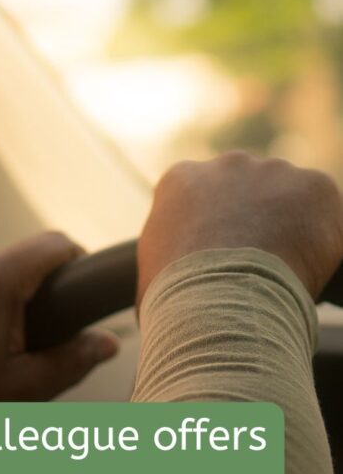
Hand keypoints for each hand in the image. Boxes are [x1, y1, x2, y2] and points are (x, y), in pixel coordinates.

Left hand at [0, 232, 118, 454]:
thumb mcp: (23, 388)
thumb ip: (72, 360)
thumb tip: (104, 344)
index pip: (52, 245)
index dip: (77, 263)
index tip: (83, 291)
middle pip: (18, 265)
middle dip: (38, 299)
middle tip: (43, 344)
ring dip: (5, 311)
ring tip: (2, 360)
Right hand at [137, 152, 342, 306]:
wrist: (216, 308)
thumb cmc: (174, 304)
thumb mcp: (148, 276)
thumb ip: (165, 258)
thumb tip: (166, 284)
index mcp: (180, 180)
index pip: (203, 197)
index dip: (214, 229)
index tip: (219, 257)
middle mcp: (226, 164)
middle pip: (248, 189)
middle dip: (253, 220)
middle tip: (254, 265)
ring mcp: (273, 172)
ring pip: (289, 198)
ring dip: (289, 228)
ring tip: (280, 273)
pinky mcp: (315, 187)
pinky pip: (324, 213)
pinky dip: (321, 240)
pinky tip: (304, 270)